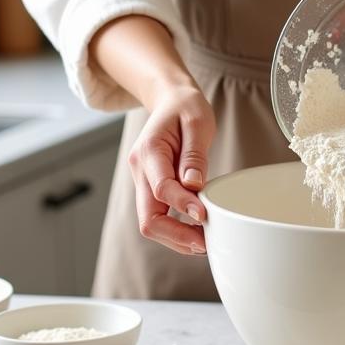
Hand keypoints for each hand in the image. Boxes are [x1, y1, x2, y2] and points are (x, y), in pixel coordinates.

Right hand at [128, 84, 215, 254]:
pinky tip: (197, 233)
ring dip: (176, 238)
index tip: (205, 215)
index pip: (161, 188)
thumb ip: (194, 156)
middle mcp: (140, 170)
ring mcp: (143, 181)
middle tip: (204, 244)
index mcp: (150, 151)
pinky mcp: (151, 188)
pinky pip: (158, 216)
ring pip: (151, 222)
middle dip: (175, 236)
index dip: (182, 205)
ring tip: (204, 243)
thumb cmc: (186, 108)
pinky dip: (176, 230)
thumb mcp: (198, 122)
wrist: (171, 99)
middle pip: (148, 217)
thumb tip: (194, 186)